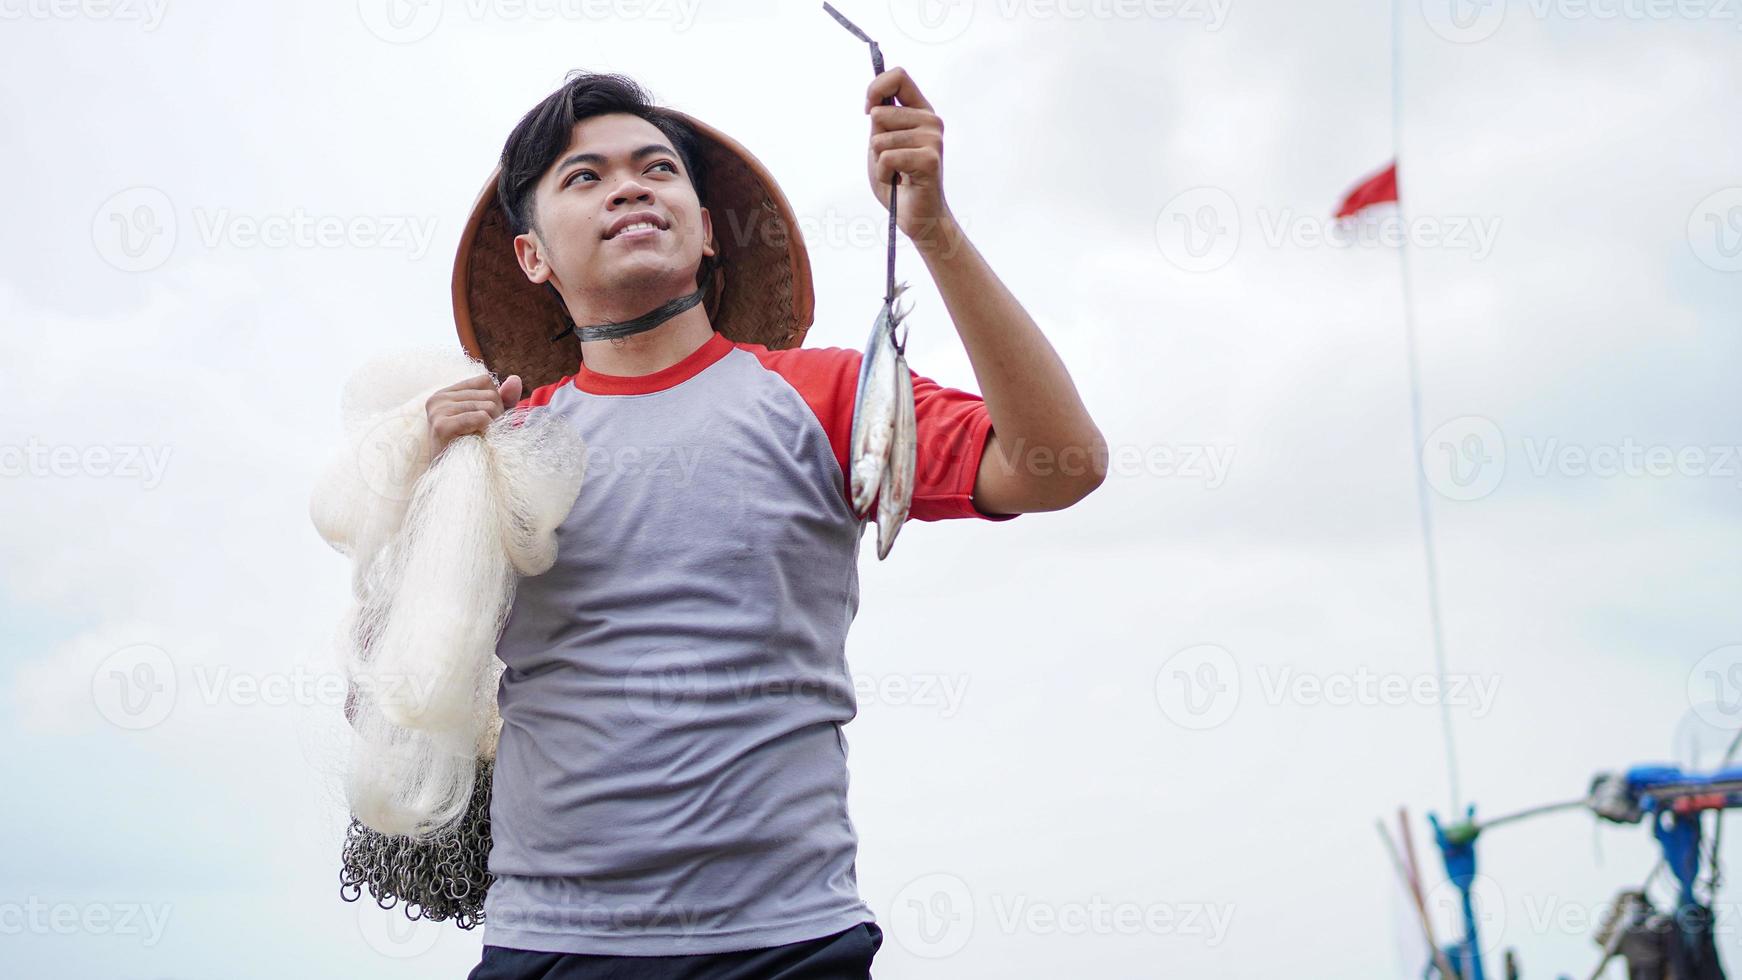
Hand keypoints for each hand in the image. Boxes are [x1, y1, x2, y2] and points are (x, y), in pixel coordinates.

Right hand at [426, 372, 522, 457]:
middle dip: (496, 416)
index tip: (485, 422)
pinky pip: (481, 418)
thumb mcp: (491, 420)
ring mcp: (437, 410)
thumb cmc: (474, 449)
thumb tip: (516, 379)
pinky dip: (486, 431)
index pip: (485, 381)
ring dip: (492, 426)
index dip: (495, 401)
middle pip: (489, 394)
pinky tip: (476, 440)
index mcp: (446, 393)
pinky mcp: (441, 425)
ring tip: (479, 439)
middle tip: (483, 434)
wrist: (455, 480)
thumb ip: (503, 399)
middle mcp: (438, 398)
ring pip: (488, 406)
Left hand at [865, 66, 953, 250]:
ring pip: (881, 139)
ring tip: (895, 173)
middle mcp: (931, 121)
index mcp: (921, 111)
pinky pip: (887, 158)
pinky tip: (896, 181)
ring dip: (879, 161)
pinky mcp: (929, 159)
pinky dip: (883, 173)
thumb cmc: (896, 180)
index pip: (899, 76)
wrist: (916, 216)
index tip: (868, 111)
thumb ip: (881, 120)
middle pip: (882, 112)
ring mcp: (933, 139)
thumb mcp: (881, 143)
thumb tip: (874, 102)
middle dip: (875, 140)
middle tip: (891, 160)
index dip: (876, 88)